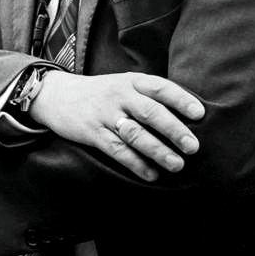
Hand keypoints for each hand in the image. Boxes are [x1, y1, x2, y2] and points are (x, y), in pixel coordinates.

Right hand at [28, 70, 204, 181]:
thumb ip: (148, 96)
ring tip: (177, 165)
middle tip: (193, 147)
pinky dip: (135, 164)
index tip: (199, 114)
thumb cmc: (100, 93)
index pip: (160, 87)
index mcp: (130, 81)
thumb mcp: (122, 84)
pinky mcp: (92, 132)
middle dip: (174, 130)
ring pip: (135, 134)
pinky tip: (151, 174)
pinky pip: (117, 150)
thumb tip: (187, 119)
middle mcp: (118, 95)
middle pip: (150, 112)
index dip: (181, 100)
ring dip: (158, 151)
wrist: (55, 95)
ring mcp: (104, 114)